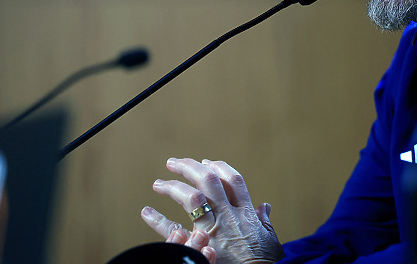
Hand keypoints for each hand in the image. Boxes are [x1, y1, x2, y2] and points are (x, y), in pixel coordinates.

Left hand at [142, 158, 283, 263]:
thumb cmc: (263, 262)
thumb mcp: (270, 239)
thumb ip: (265, 220)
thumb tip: (264, 206)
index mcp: (245, 212)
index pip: (232, 180)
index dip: (218, 167)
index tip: (205, 162)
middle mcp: (228, 215)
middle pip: (209, 180)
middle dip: (190, 167)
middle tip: (174, 163)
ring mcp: (213, 229)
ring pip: (192, 197)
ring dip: (173, 186)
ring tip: (159, 183)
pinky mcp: (198, 244)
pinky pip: (174, 229)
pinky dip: (158, 220)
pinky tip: (146, 212)